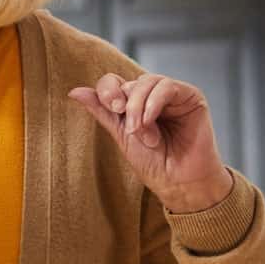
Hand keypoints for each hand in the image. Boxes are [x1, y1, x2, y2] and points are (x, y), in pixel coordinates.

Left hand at [70, 72, 233, 211]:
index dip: (108, 91)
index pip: (114, 82)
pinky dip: (154, 102)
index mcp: (134, 103)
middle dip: (127, 108)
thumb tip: (74, 91)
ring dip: (140, 108)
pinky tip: (151, 121)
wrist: (179, 182)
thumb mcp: (121, 135)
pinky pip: (167, 86)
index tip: (112, 109)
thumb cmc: (153, 163)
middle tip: (132, 131)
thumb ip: (102, 111)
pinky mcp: (190, 97)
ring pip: (147, 81)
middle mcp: (152, 96)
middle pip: (130, 83)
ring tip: (144, 133)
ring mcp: (172, 95)